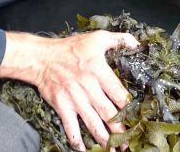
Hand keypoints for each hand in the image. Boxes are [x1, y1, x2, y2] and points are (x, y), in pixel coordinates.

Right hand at [0, 30, 138, 150]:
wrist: (42, 58)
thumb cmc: (71, 47)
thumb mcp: (98, 37)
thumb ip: (120, 39)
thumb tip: (137, 44)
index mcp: (100, 72)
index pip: (119, 94)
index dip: (129, 108)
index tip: (137, 119)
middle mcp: (89, 88)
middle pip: (108, 113)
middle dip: (120, 129)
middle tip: (129, 142)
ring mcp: (75, 100)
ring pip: (93, 123)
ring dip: (104, 138)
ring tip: (114, 149)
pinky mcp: (62, 107)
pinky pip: (71, 127)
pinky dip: (77, 140)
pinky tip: (85, 150)